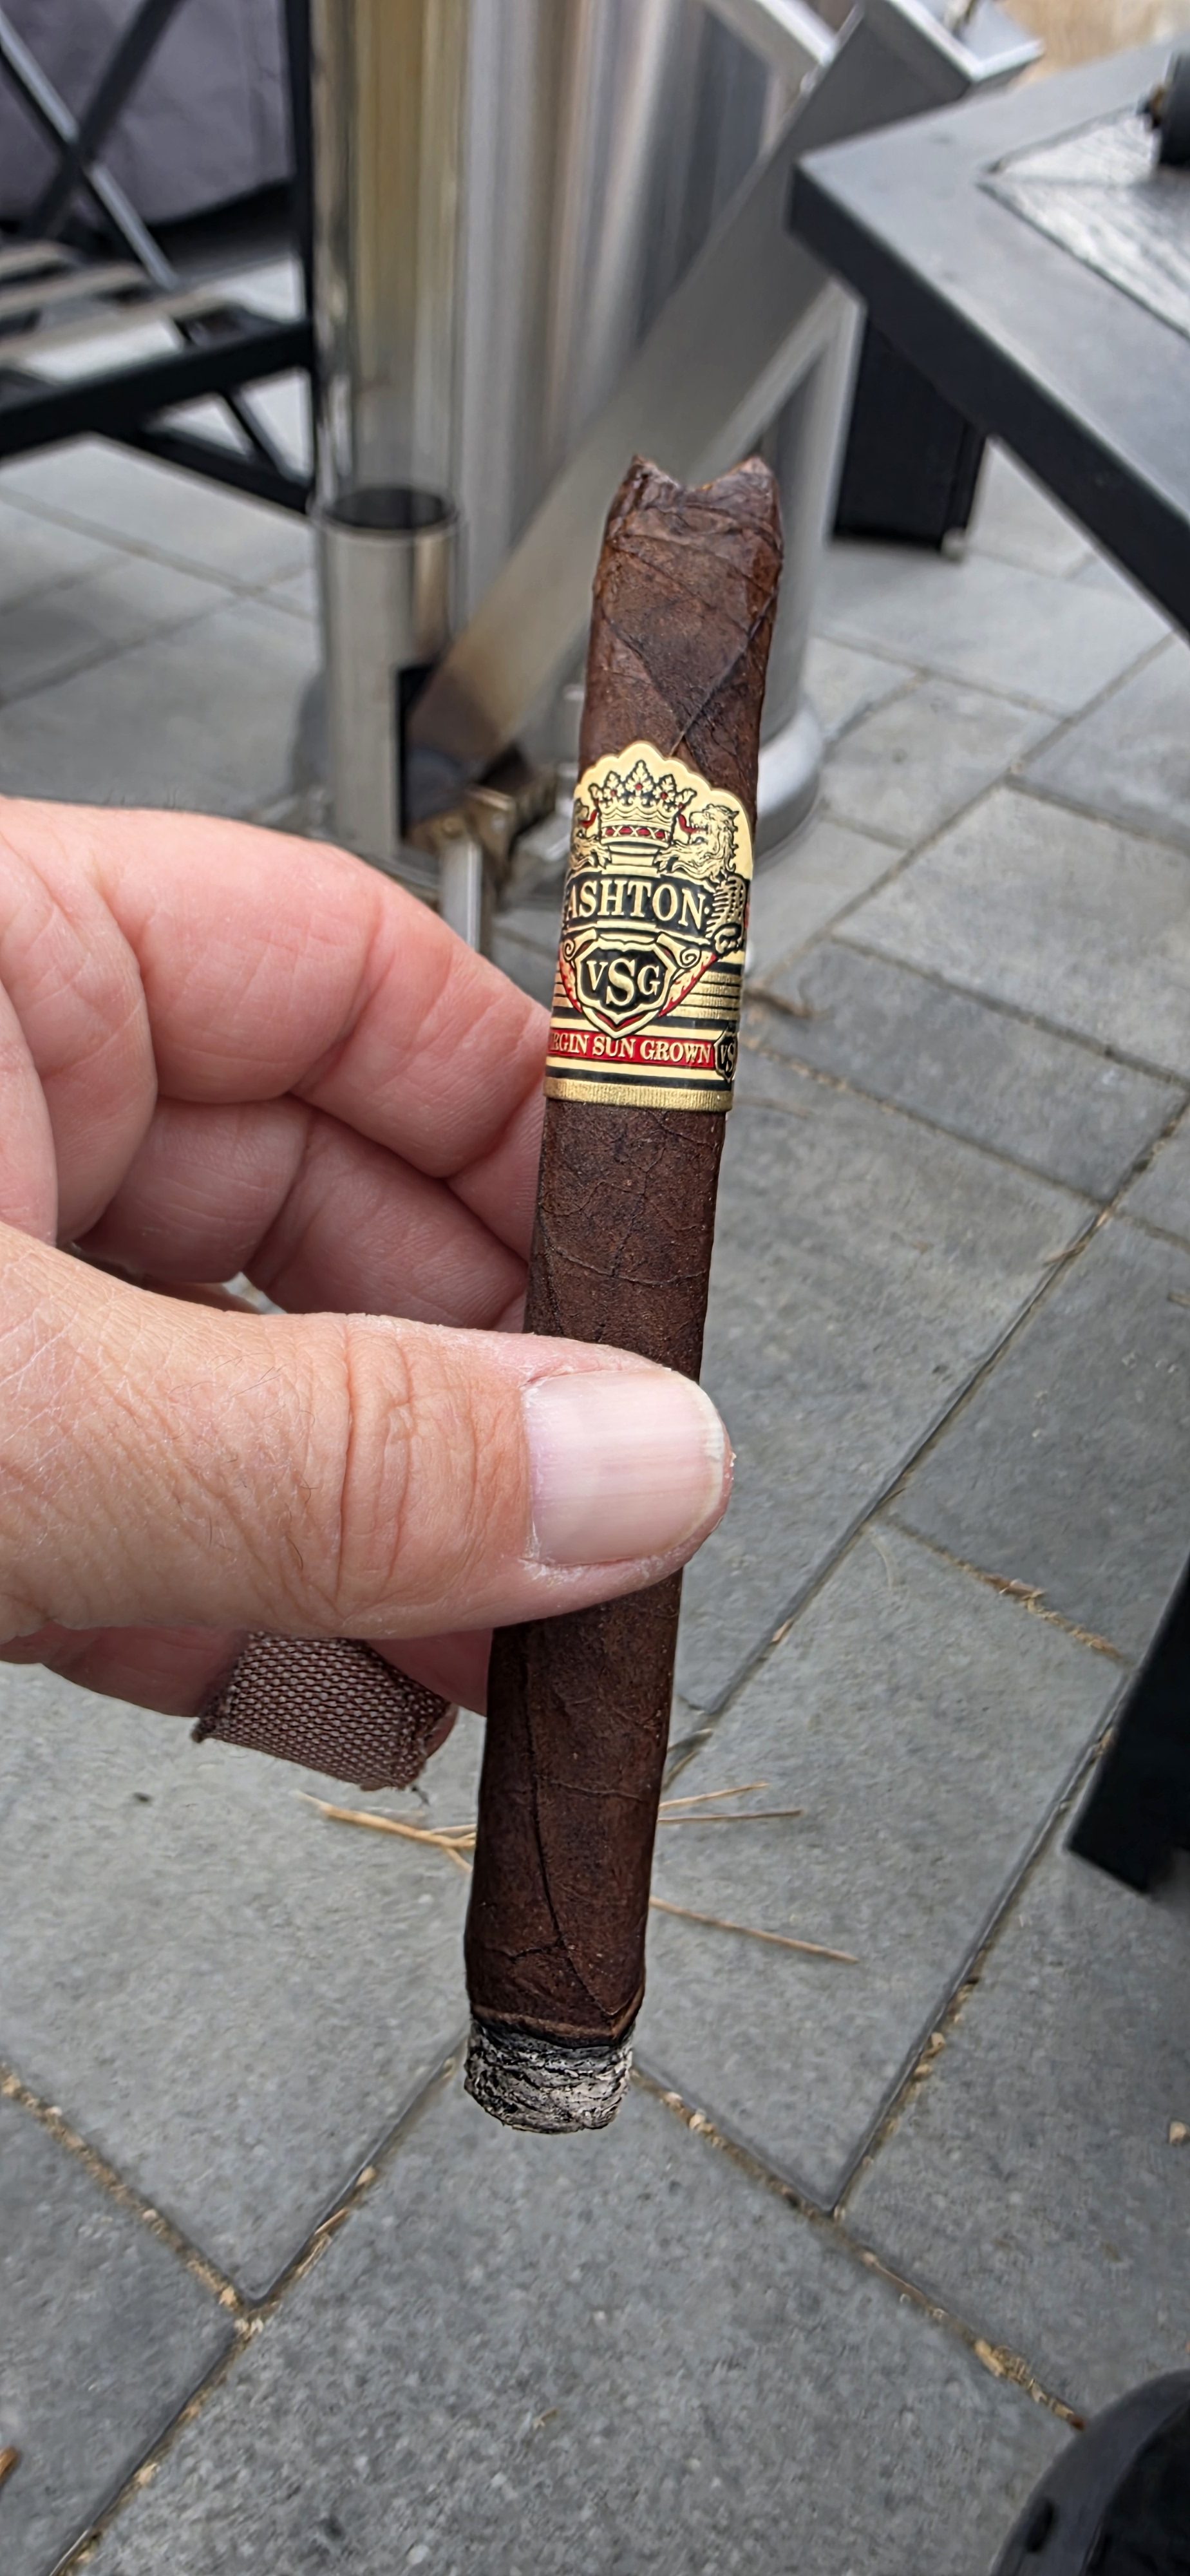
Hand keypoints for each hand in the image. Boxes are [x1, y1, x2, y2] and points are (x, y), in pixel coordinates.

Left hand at [0, 800, 729, 1726]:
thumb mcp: (13, 1415)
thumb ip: (324, 1450)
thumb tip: (624, 1468)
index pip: (345, 970)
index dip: (528, 1123)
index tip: (644, 1284)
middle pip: (318, 1199)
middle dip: (466, 1393)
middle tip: (588, 1527)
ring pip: (227, 1380)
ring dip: (367, 1539)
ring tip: (480, 1656)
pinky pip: (125, 1502)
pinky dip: (228, 1608)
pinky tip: (324, 1690)